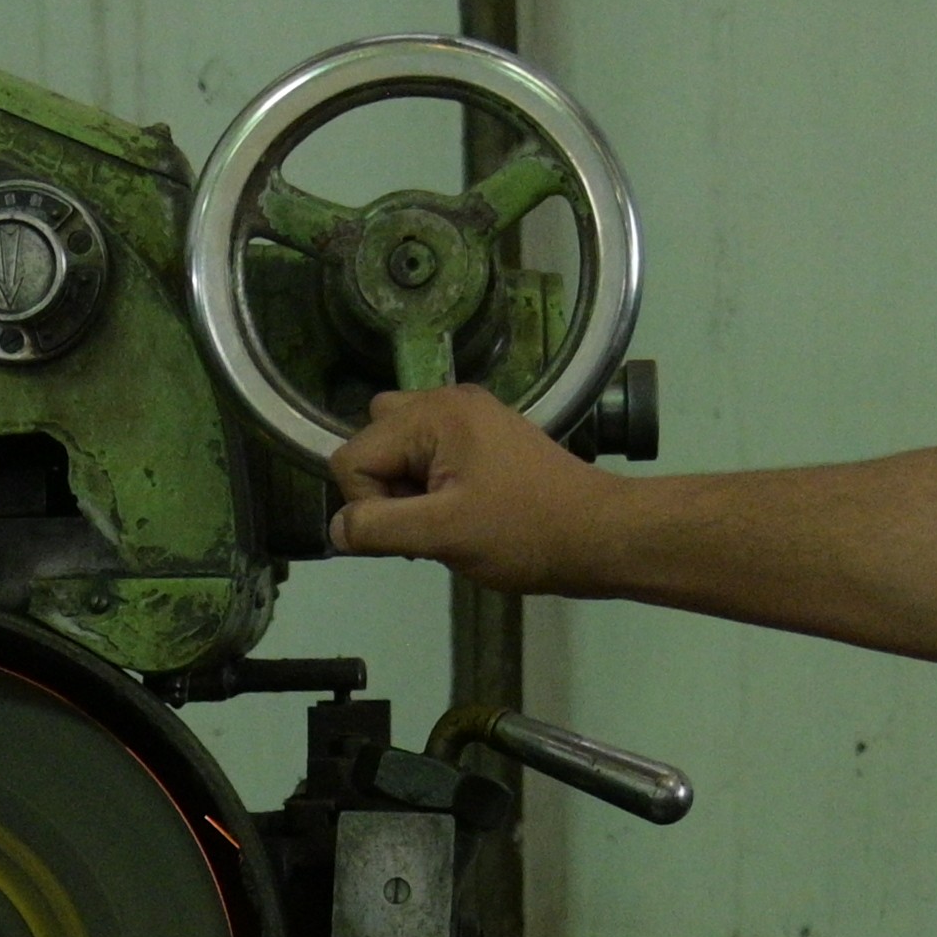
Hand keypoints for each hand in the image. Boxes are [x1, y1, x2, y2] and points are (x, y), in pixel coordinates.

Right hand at [327, 383, 644, 594]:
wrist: (600, 535)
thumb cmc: (524, 533)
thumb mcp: (442, 535)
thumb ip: (377, 528)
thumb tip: (336, 528)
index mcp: (434, 414)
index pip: (352, 455)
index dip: (369, 502)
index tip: (414, 530)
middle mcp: (447, 400)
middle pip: (372, 439)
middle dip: (385, 488)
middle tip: (429, 521)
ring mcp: (470, 416)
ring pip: (399, 446)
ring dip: (406, 487)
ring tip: (443, 517)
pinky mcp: (486, 436)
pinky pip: (430, 453)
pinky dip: (431, 484)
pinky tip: (463, 511)